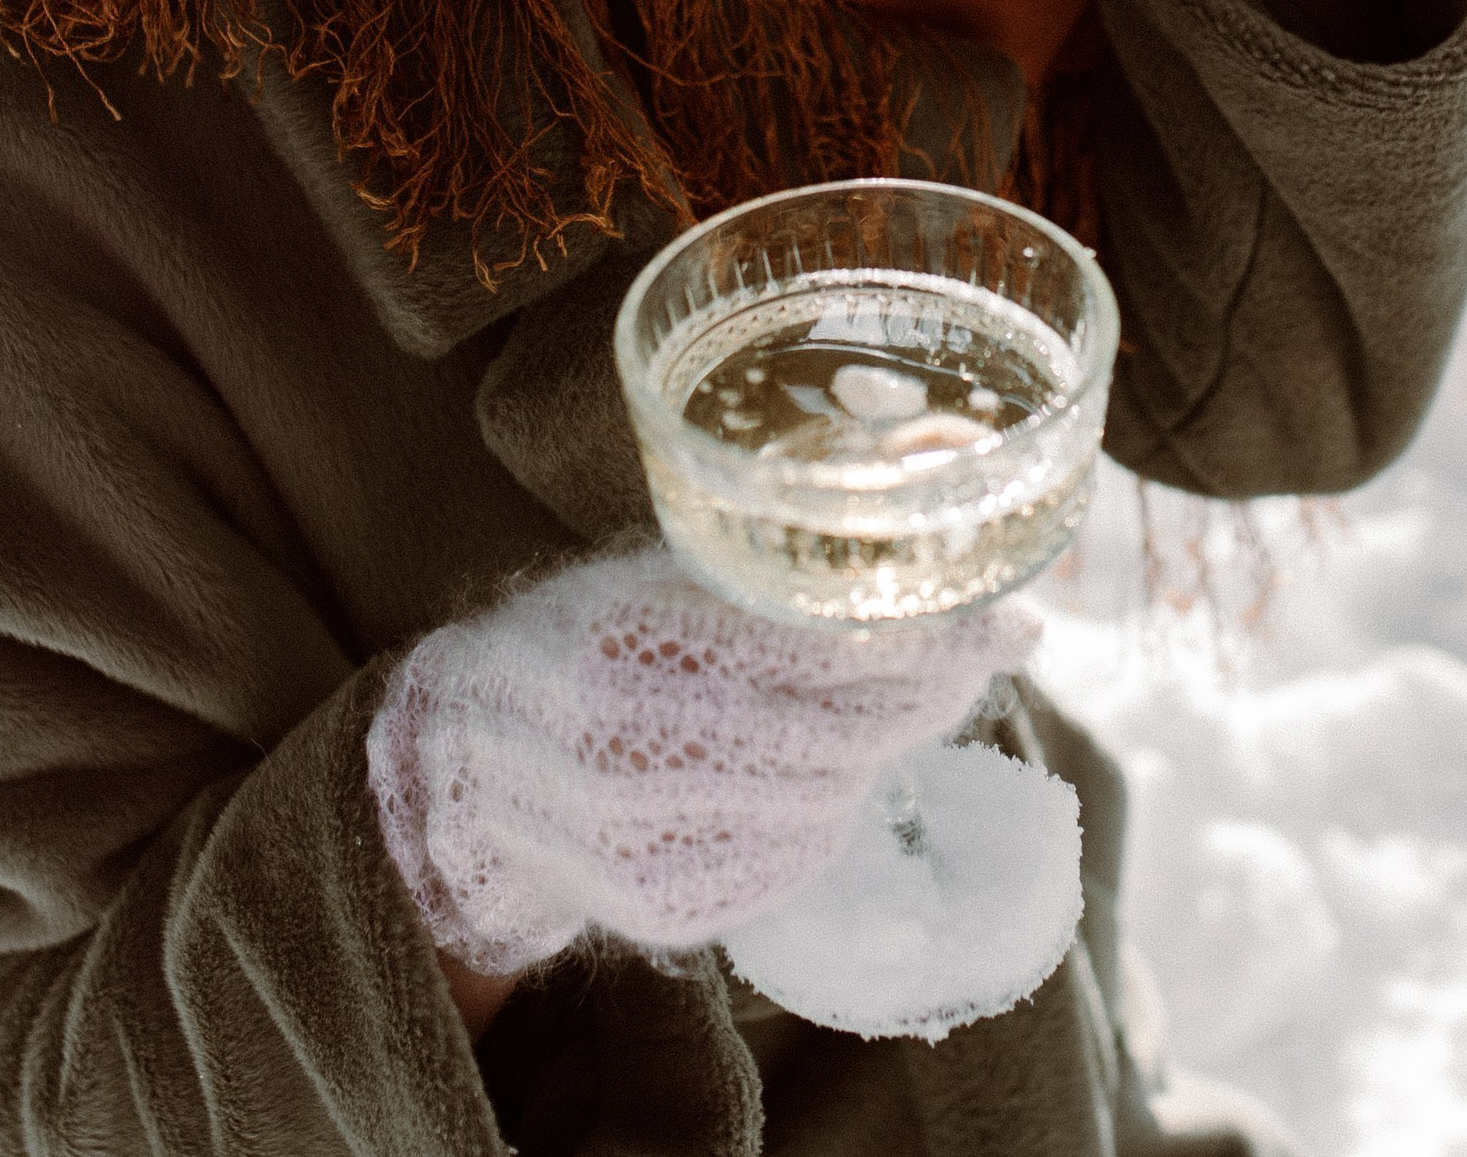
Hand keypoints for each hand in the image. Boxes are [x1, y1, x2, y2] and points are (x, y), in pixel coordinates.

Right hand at [367, 544, 1036, 977]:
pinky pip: (793, 858)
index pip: (804, 648)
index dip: (913, 640)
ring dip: (882, 746)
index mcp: (622, 642)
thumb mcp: (654, 580)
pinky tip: (824, 767)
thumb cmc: (583, 642)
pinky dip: (830, 807)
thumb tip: (921, 561)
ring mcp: (644, 841)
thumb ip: (771, 576)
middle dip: (924, 693)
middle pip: (831, 733)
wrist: (472, 767)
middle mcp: (626, 748)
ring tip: (901, 697)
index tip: (993, 620)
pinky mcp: (665, 905)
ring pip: (825, 798)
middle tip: (981, 654)